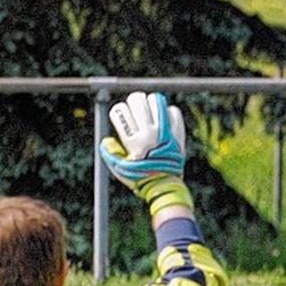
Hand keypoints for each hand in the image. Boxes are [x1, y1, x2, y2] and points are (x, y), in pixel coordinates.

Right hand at [98, 91, 192, 214]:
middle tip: (137, 110)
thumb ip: (110, 153)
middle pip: (137, 99)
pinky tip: (164, 120)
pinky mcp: (178, 133)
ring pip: (156, 100)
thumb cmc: (140, 178)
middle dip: (134, 102)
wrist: (165, 186)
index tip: (123, 118)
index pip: (119, 110)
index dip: (118, 111)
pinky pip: (173, 111)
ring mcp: (165, 132)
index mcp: (133, 141)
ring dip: (151, 103)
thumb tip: (106, 140)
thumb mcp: (119, 168)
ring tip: (151, 112)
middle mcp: (149, 134)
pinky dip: (168, 112)